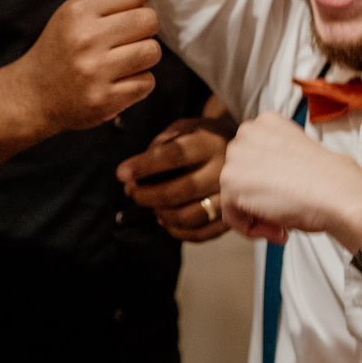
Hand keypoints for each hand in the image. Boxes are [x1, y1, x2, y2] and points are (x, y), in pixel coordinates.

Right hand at [5, 0, 161, 135]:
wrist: (34, 95)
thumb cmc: (61, 48)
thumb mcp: (77, 13)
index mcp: (78, 11)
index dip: (135, 3)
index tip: (121, 16)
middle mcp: (86, 39)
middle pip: (148, 21)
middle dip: (144, 29)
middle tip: (125, 40)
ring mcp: (95, 72)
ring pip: (152, 52)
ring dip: (144, 57)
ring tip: (123, 60)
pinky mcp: (105, 99)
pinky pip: (147, 83)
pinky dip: (138, 82)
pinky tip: (118, 81)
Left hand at [117, 112, 233, 240]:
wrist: (240, 150)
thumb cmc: (200, 138)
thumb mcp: (182, 128)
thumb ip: (158, 146)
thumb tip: (132, 178)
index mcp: (210, 144)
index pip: (174, 155)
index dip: (145, 166)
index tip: (121, 173)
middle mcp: (224, 171)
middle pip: (183, 190)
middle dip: (149, 195)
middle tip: (131, 192)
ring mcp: (230, 198)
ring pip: (191, 216)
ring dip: (162, 214)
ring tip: (150, 206)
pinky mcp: (231, 219)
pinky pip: (201, 234)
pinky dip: (177, 231)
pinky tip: (165, 219)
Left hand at [219, 111, 361, 248]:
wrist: (339, 193)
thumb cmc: (329, 180)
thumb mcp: (296, 155)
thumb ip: (273, 161)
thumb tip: (260, 181)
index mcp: (266, 122)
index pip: (252, 159)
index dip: (269, 182)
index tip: (289, 193)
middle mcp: (247, 132)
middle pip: (240, 176)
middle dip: (260, 198)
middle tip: (287, 210)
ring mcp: (237, 156)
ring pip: (234, 197)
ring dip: (258, 216)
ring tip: (284, 222)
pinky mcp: (231, 182)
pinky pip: (232, 216)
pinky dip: (253, 230)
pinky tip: (279, 228)